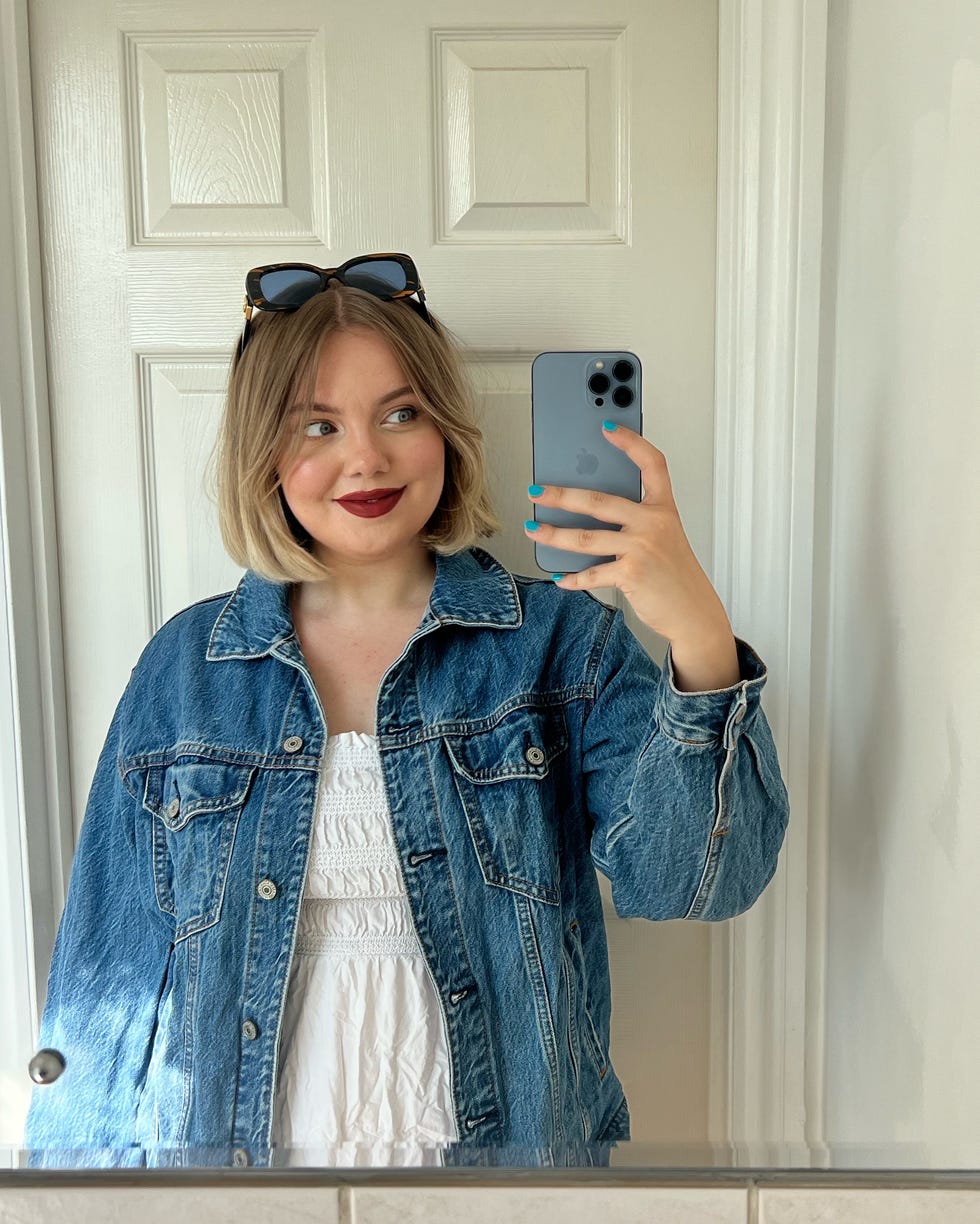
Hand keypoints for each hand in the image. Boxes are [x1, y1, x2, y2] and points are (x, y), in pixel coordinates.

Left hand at [524, 423, 734, 653]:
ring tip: (533, 530)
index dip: (631, 442)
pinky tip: (559, 578)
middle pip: (600, 500)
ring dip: (554, 534)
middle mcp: (654, 524)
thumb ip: (635, 522)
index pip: (652, 464)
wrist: (693, 613)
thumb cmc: (675, 576)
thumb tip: (590, 515)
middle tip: (537, 491)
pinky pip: (592, 573)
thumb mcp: (664, 539)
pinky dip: (572, 578)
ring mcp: (642, 548)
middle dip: (562, 495)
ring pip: (587, 537)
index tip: (608, 427)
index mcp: (664, 509)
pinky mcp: (631, 574)